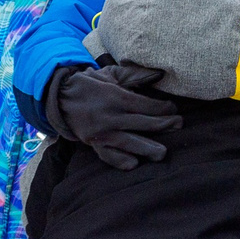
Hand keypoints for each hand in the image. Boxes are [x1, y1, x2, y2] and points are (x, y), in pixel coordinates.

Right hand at [44, 65, 180, 168]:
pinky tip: (133, 164)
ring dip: (147, 148)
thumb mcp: (111, 74)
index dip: (162, 108)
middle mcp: (109, 116)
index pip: (145, 105)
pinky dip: (120, 160)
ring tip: (162, 153)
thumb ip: (135, 75)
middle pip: (142, 123)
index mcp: (115, 97)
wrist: (60, 97)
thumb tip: (160, 74)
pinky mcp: (93, 143)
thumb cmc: (90, 84)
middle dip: (163, 124)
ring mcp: (101, 132)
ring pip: (128, 142)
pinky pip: (108, 155)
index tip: (173, 109)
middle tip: (179, 125)